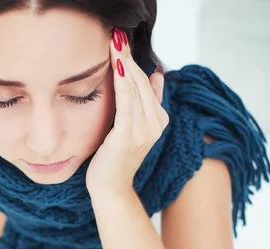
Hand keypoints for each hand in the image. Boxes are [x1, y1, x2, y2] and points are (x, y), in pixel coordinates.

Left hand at [86, 28, 168, 198]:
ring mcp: (144, 132)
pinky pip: (126, 102)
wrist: (111, 190)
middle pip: (143, 83)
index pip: (148, 83)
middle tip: (117, 36)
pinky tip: (118, 64)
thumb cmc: (115, 160)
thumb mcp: (132, 129)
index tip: (122, 43)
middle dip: (129, 57)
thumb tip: (156, 75)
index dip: (136, 62)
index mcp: (159, 121)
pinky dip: (123, 81)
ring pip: (135, 89)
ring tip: (115, 43)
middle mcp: (156, 125)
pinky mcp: (128, 137)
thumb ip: (145, 104)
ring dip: (125, 63)